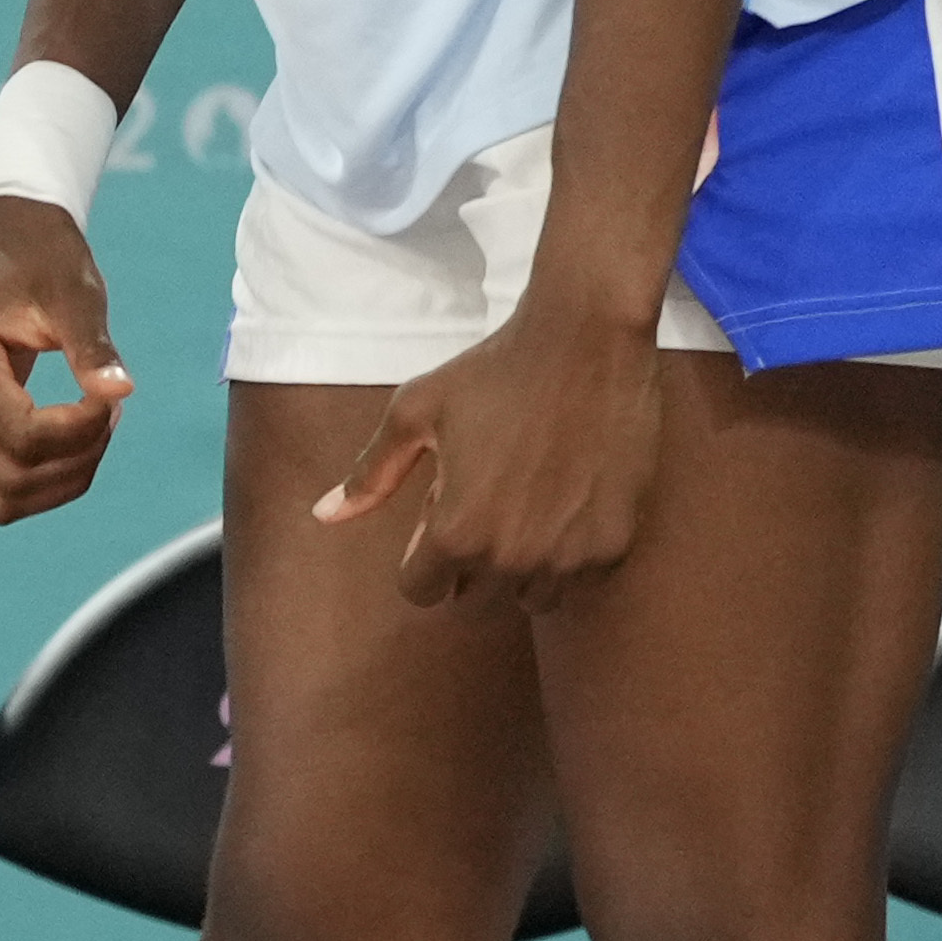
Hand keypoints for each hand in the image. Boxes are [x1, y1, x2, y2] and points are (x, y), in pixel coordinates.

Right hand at [0, 202, 132, 523]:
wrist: (10, 243)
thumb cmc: (44, 259)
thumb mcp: (76, 293)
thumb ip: (93, 346)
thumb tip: (119, 393)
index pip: (20, 434)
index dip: (79, 431)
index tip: (113, 395)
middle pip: (11, 477)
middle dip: (76, 460)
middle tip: (109, 413)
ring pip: (3, 498)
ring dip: (63, 479)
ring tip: (93, 428)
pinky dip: (46, 480)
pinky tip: (74, 439)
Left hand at [316, 293, 669, 607]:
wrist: (587, 344)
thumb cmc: (493, 373)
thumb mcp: (415, 414)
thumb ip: (371, 474)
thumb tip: (325, 516)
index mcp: (457, 533)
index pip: (422, 590)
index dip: (421, 558)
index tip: (437, 517)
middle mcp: (513, 558)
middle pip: (476, 596)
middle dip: (469, 561)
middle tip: (484, 500)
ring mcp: (570, 556)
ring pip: (532, 596)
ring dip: (521, 567)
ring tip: (525, 505)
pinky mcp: (615, 543)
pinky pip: (580, 578)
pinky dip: (568, 554)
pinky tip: (565, 504)